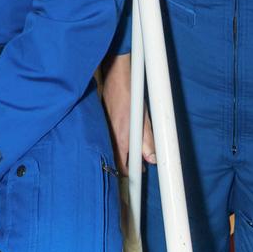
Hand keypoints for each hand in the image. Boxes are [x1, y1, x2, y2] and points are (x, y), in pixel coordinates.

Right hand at [101, 52, 154, 173]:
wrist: (116, 77)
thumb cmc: (132, 95)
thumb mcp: (144, 119)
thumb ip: (148, 140)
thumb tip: (151, 158)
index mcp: (122, 138)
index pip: (122, 167)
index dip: (130, 173)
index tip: (139, 173)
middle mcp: (110, 137)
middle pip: (114, 160)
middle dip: (125, 165)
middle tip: (138, 163)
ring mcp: (103, 129)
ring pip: (110, 149)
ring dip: (120, 153)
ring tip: (132, 151)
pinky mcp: (101, 122)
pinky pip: (106, 139)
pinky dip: (114, 142)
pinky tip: (122, 136)